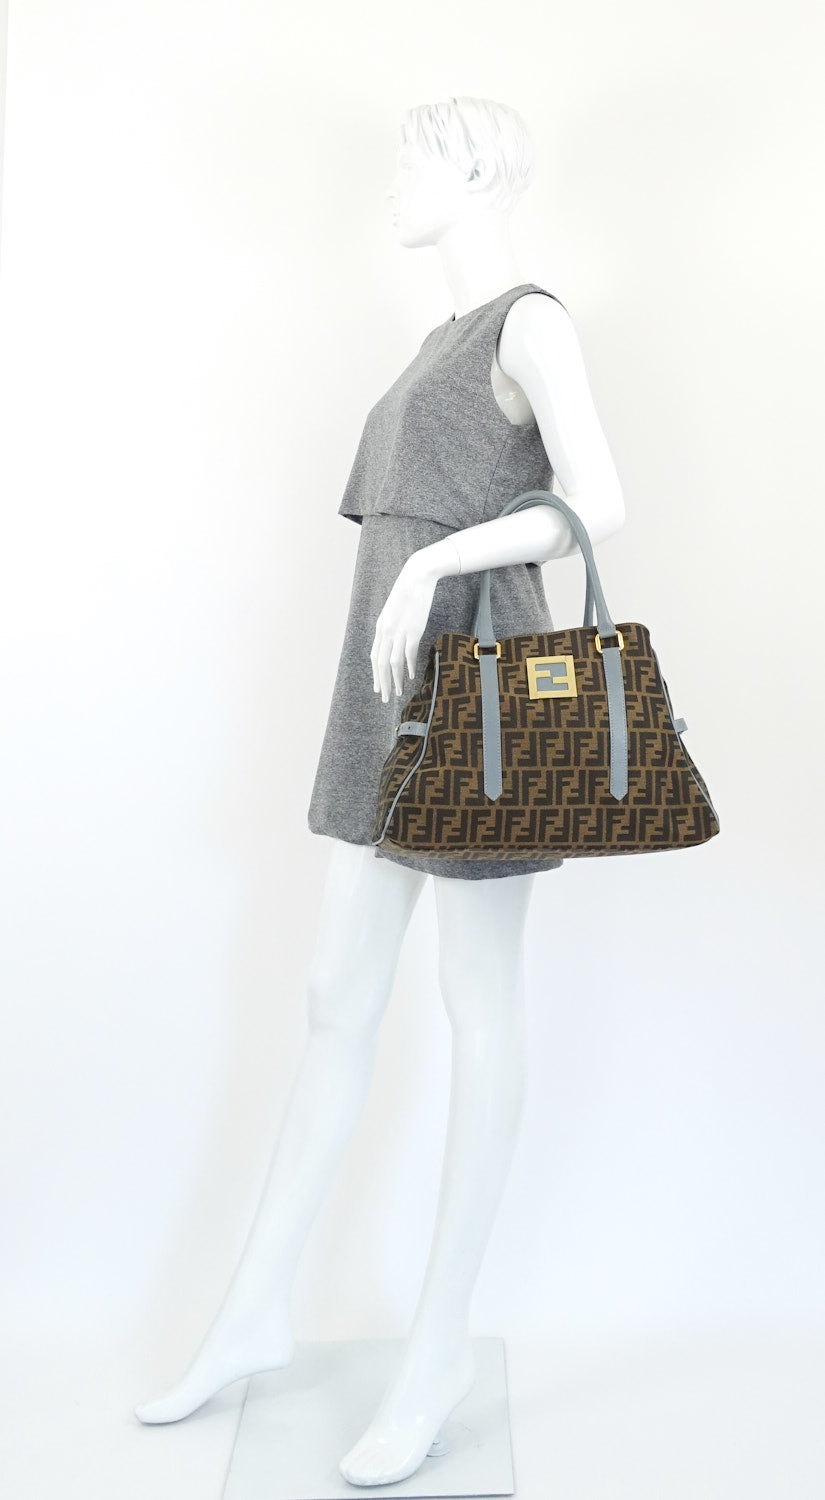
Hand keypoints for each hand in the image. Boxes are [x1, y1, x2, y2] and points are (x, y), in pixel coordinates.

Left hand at [370, 552, 439, 702]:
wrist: (417, 576)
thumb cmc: (408, 593)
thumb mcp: (395, 611)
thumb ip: (392, 627)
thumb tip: (393, 642)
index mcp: (380, 627)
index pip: (374, 657)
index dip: (375, 674)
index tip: (378, 687)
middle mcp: (386, 632)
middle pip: (380, 664)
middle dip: (382, 683)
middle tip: (385, 698)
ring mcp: (399, 632)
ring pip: (392, 663)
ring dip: (395, 680)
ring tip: (399, 692)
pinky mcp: (413, 630)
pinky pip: (408, 654)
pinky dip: (410, 667)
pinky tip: (412, 676)